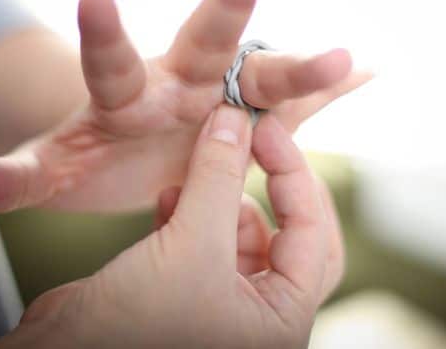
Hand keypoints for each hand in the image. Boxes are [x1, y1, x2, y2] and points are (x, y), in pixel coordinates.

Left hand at [0, 0, 369, 211]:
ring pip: (264, 74)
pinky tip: (367, 73)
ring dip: (302, 69)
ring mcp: (221, 99)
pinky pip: (292, 106)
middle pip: (206, 36)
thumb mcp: (51, 172)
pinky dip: (327, 94)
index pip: (110, 62)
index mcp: (126, 96)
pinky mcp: (251, 118)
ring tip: (345, 60)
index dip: (101, 32)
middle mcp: (180, 83)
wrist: (132, 154)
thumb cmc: (90, 159)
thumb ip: (11, 178)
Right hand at [0, 106, 342, 348]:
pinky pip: (201, 237)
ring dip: (218, 195)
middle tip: (251, 141)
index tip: (264, 128)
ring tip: (191, 174)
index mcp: (280, 319)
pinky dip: (188, 211)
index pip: (312, 231)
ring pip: (238, 230)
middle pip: (287, 231)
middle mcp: (256, 314)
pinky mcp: (181, 287)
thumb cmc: (133, 328)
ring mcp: (219, 300)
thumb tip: (236, 119)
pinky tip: (166, 197)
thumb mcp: (190, 244)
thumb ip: (217, 177)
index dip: (293, 173)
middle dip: (270, 185)